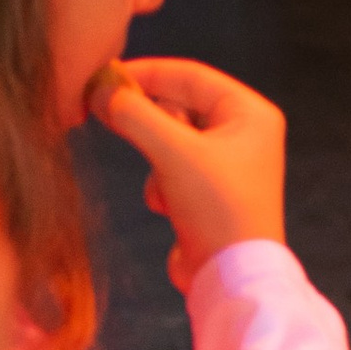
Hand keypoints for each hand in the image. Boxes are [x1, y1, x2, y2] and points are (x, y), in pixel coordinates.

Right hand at [94, 59, 286, 286]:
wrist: (231, 277)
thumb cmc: (216, 206)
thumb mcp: (172, 152)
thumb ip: (135, 115)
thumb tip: (101, 90)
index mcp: (250, 113)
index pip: (191, 75)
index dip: (146, 72)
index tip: (103, 74)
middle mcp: (244, 133)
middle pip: (179, 105)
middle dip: (149, 121)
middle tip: (105, 114)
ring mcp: (227, 164)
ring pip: (170, 140)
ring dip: (157, 160)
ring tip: (165, 183)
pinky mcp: (209, 192)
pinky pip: (171, 170)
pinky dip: (162, 185)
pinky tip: (168, 206)